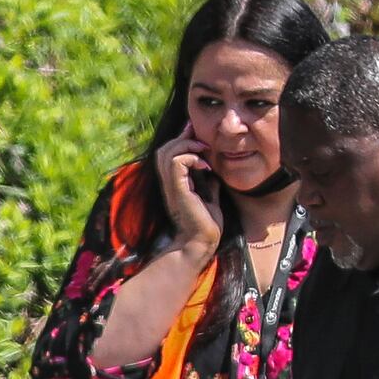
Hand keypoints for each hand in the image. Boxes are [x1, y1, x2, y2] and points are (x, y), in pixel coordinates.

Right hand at [149, 136, 226, 255]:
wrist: (202, 243)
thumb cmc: (206, 225)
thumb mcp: (210, 199)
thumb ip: (209, 186)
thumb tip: (214, 175)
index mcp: (175, 184)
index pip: (169, 154)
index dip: (181, 139)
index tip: (197, 135)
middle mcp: (169, 183)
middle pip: (164, 149)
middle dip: (183, 138)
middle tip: (203, 144)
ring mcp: (172, 186)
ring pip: (167, 151)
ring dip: (186, 146)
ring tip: (203, 152)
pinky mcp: (178, 189)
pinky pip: (176, 162)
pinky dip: (191, 157)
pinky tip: (205, 166)